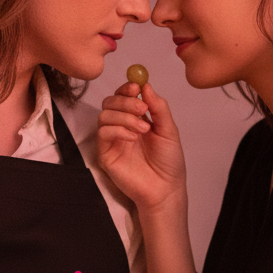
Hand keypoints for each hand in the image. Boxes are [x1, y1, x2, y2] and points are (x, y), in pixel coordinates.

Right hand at [98, 82, 186, 212]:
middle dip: (125, 101)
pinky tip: (132, 138)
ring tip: (143, 129)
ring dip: (124, 117)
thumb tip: (146, 85)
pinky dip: (117, 130)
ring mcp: (112, 140)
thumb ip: (159, 107)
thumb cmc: (168, 162)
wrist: (165, 188)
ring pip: (104, 115)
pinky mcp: (105, 154)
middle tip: (142, 108)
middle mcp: (121, 126)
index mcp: (136, 118)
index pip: (124, 96)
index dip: (127, 88)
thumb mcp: (169, 130)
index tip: (136, 86)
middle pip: (110, 102)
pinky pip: (103, 133)